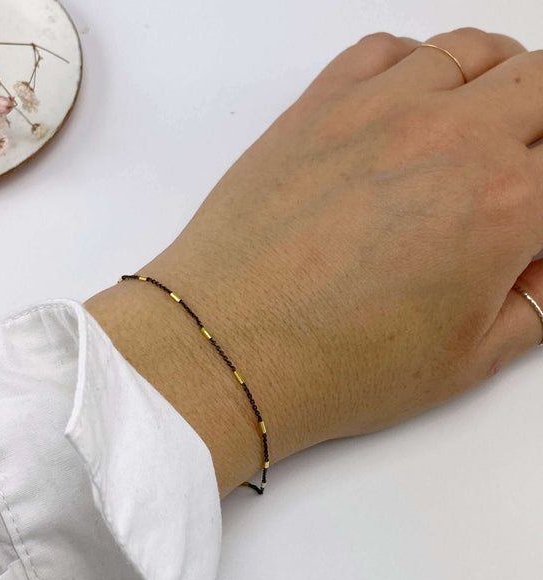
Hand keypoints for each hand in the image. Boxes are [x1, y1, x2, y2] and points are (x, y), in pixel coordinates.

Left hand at [86, 28, 542, 496]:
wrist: (230, 346)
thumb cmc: (336, 365)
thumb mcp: (466, 359)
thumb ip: (534, 302)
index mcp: (503, 205)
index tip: (536, 203)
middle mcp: (448, 139)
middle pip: (539, 83)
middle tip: (525, 159)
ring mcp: (375, 112)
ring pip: (469, 52)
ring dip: (494, 79)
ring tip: (483, 118)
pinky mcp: (316, 108)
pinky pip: (385, 49)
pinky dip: (414, 63)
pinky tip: (409, 101)